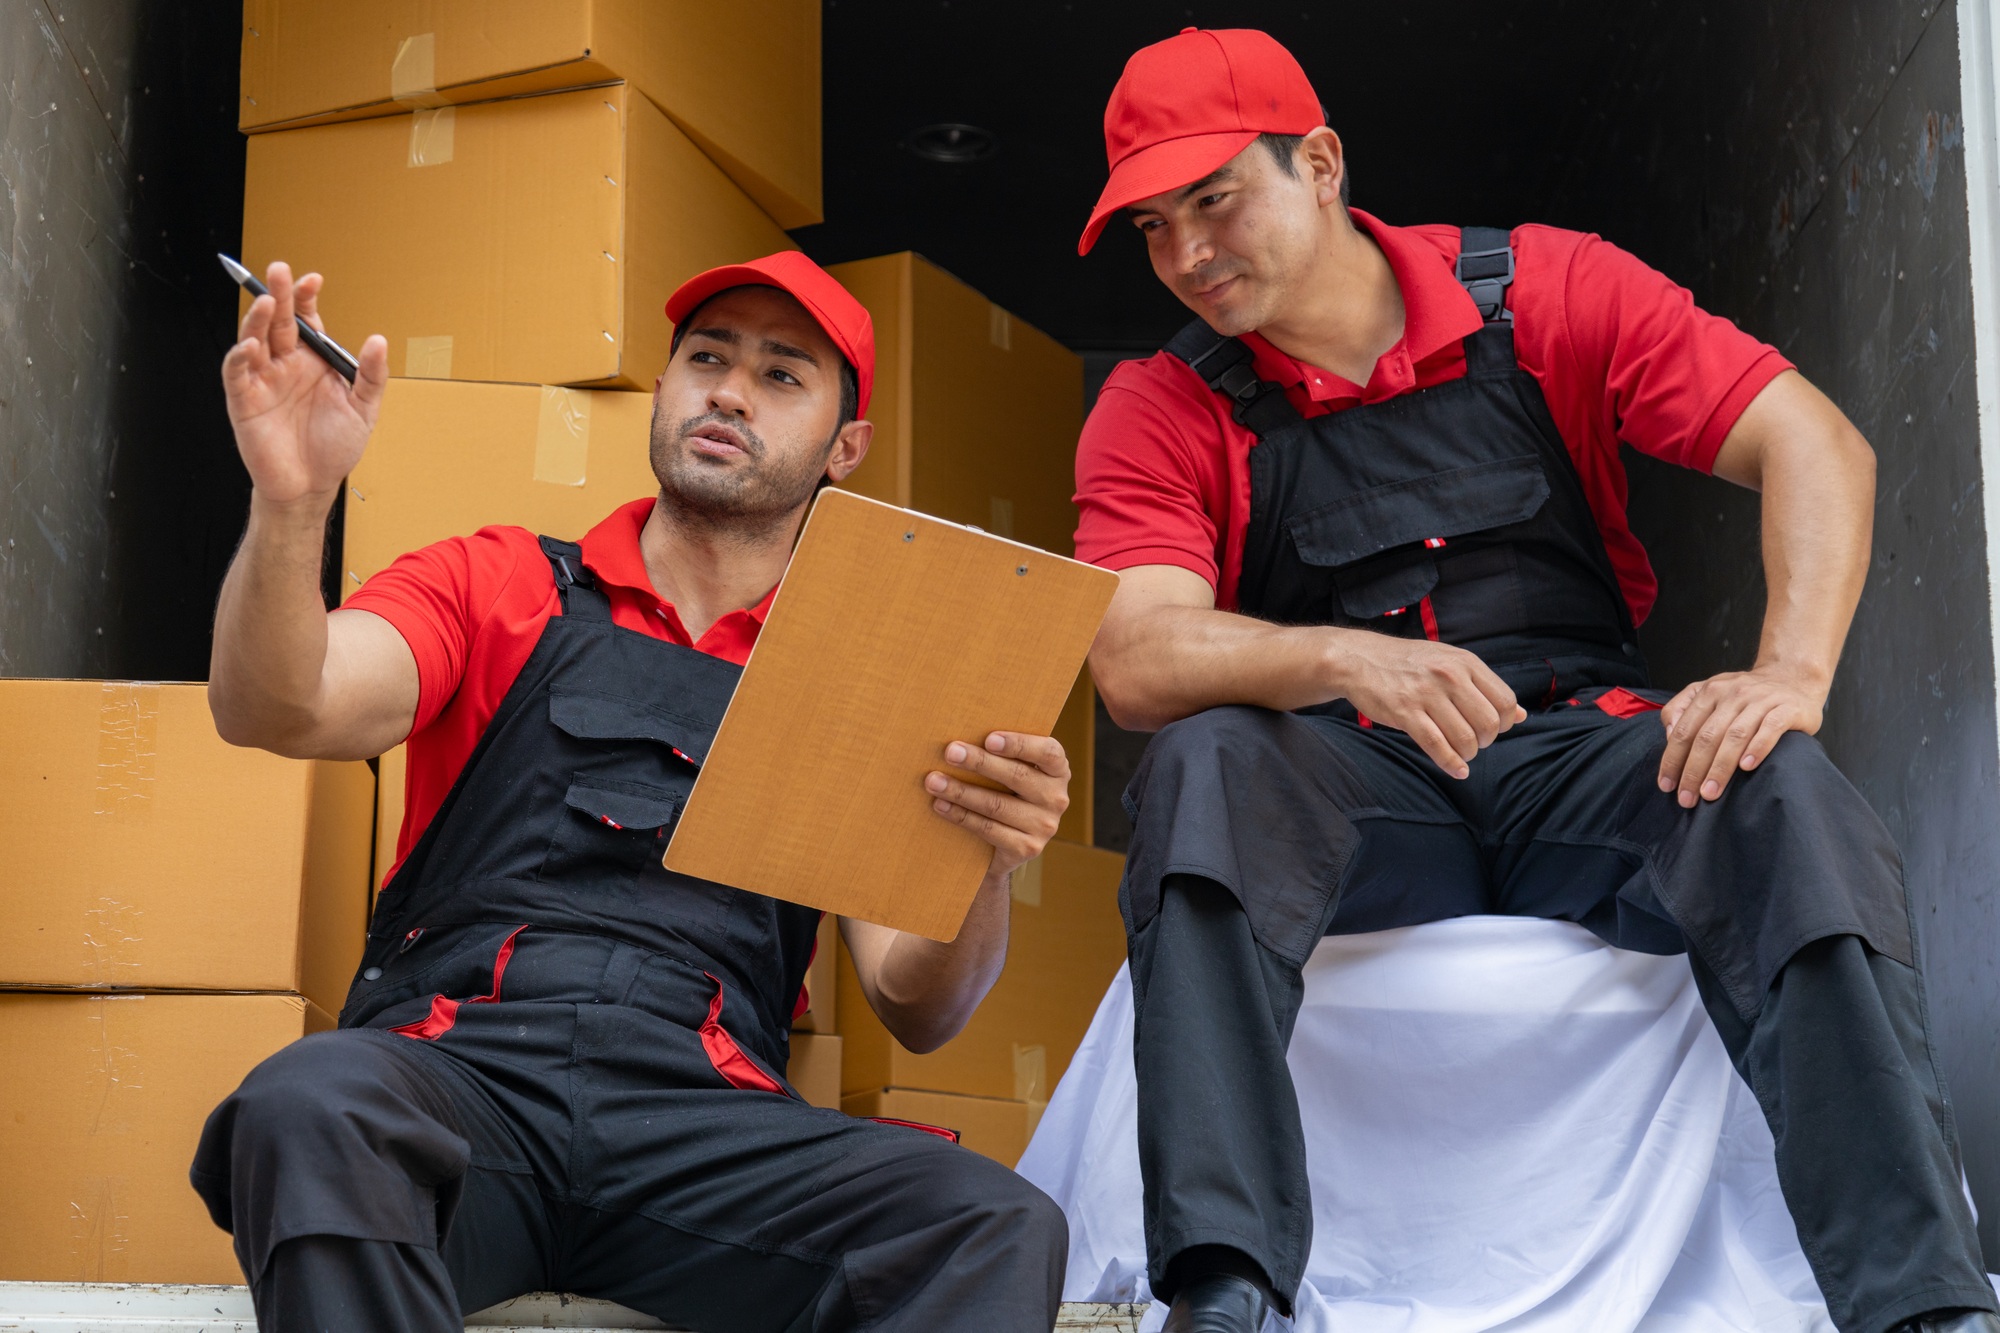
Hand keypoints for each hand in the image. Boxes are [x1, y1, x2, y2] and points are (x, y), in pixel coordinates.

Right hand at [221, 262, 389, 509]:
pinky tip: (250, 346)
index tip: (313, 280)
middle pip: (277, 322)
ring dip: (256, 320)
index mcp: (313, 361)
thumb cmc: (335, 447)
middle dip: (277, 295)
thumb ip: (371, 376)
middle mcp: (285, 365)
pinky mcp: (244, 401)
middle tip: (279, 270)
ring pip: (254, 340)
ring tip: (264, 301)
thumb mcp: (364, 409)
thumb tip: (378, 340)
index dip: (305, 299)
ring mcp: (263, 381)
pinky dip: (240, 358)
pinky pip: (237, 374)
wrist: (311, 485)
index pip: (305, 320)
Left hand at [924, 732, 1070, 882]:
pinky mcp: (1027, 848)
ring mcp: (1044, 826)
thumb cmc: (1005, 791)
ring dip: (961, 791)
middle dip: (979, 762)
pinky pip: (988, 829)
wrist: (1007, 845)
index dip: (1019, 744)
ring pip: (997, 805)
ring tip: (933, 781)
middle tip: (950, 752)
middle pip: (1017, 776)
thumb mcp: (1014, 771)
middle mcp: (1056, 798)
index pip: (1047, 752)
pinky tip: (941, 805)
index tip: (989, 739)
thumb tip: (962, 738)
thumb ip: (1000, 754)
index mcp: (1057, 770)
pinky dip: (961, 816)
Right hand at [1330, 630, 1525, 777]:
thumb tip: (1522, 715)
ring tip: (1460, 753)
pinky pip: (1437, 746)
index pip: (1505, 701)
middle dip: (1486, 741)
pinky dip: (1451, 764)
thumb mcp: (1451, 663)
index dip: (1504, 723)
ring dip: (1468, 754)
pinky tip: (1456, 770)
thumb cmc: (1409, 663)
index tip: (1490, 729)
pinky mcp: (1405, 712)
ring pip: (1465, 738)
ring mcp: (1426, 694)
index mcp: (1465, 662)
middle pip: (1489, 723)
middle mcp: (1449, 676)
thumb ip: (1484, 687)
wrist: (1360, 659)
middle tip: (1474, 742)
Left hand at [1657, 665, 1825, 806]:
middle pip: (1707, 736)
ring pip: (1735, 735)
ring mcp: (1762, 700)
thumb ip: (1682, 709)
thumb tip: (1668, 735)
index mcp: (1709, 692)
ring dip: (1720, 767)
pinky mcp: (1788, 708)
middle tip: (1687, 798)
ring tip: (1710, 792)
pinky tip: (1747, 767)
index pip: (1684, 729)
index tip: (1666, 785)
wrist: (1792, 676)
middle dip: (1693, 770)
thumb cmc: (1744, 695)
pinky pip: (1771, 728)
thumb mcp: (1708, 692)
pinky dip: (1758, 747)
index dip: (1672, 759)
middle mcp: (1733, 694)